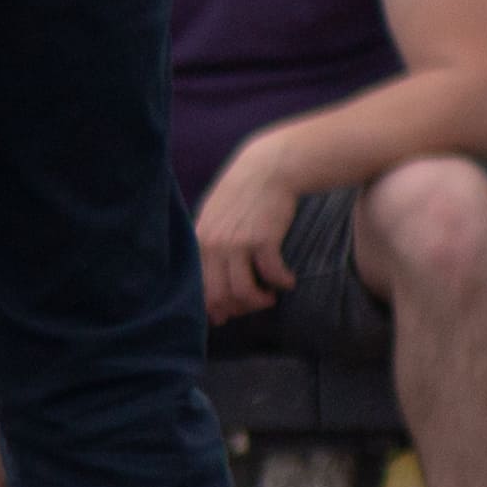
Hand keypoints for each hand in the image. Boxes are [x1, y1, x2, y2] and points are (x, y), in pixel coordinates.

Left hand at [191, 147, 300, 320]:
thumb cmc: (242, 193)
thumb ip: (209, 242)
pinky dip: (282, 282)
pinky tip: (288, 281)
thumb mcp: (214, 215)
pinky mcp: (263, 240)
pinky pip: (272, 274)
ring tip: (269, 297)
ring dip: (259, 301)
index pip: (198, 285)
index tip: (223, 317)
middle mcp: (213, 244)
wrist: (267, 169)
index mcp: (200, 241)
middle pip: (218, 294)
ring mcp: (237, 243)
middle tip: (252, 306)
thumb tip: (211, 274)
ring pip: (243, 291)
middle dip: (235, 309)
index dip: (210, 307)